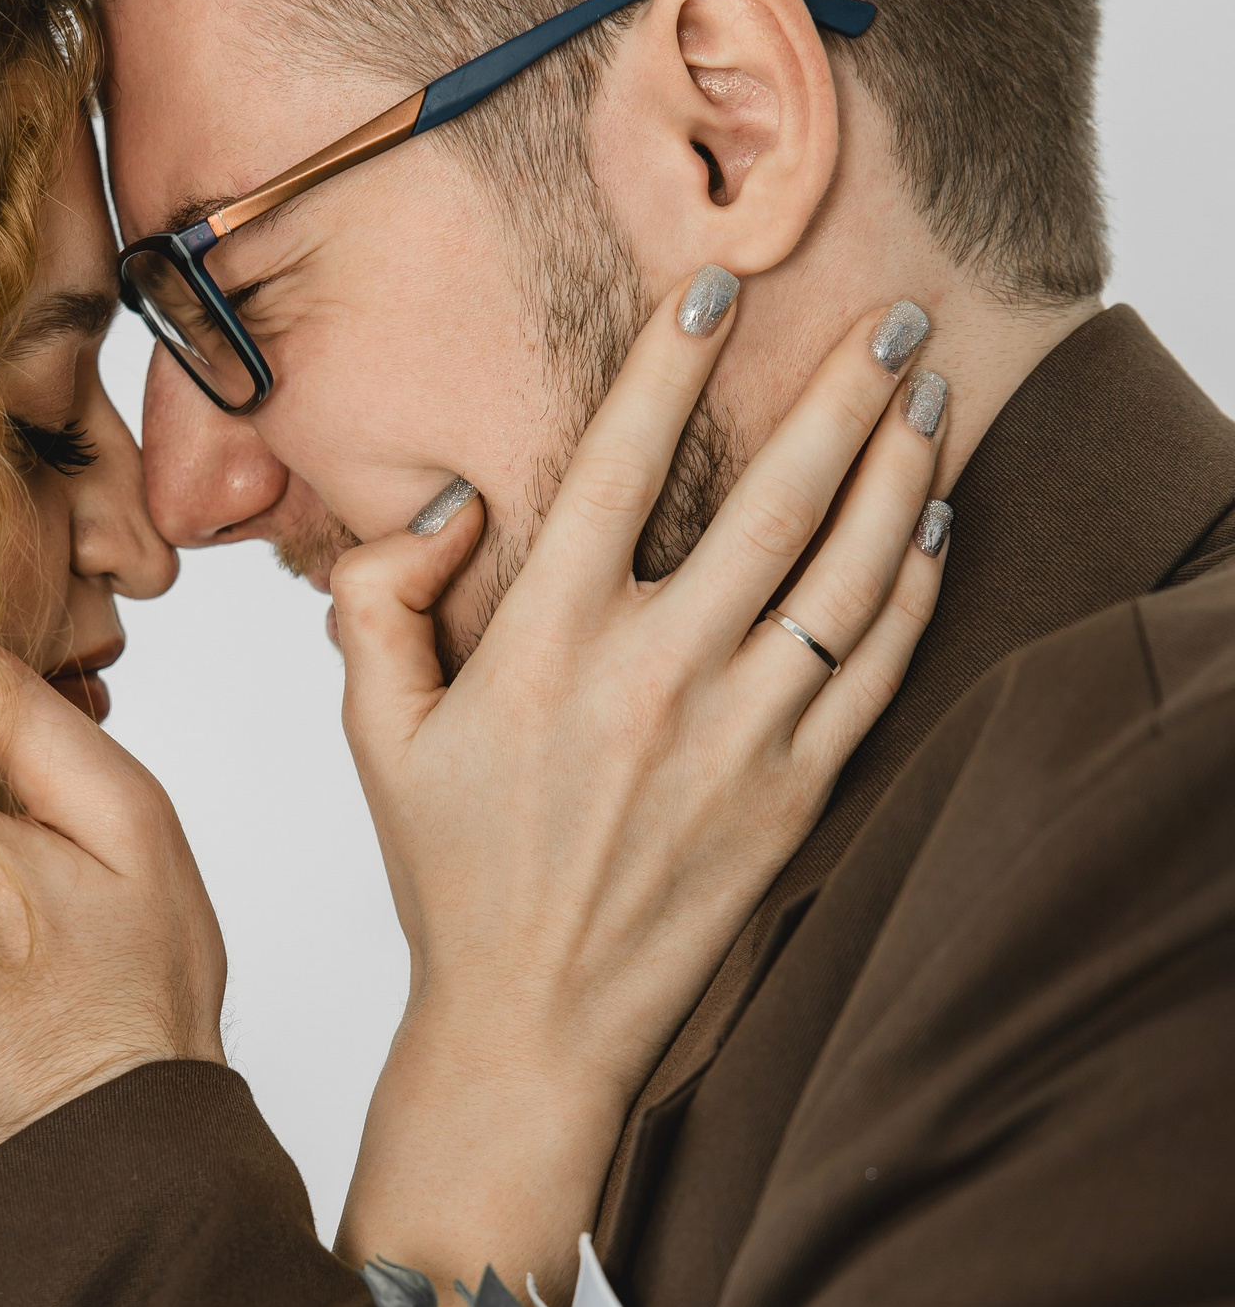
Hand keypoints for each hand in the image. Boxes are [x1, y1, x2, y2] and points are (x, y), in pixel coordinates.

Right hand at [331, 274, 949, 1306]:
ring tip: (929, 397)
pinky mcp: (794, 794)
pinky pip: (876, 667)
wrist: (535, 1021)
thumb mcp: (376, 731)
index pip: (621, 466)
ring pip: (848, 575)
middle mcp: (653, 681)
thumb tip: (452, 506)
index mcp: (545, 650)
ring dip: (900, 471)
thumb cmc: (456, 871)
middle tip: (897, 315)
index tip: (716, 285)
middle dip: (844, 391)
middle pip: (775, 501)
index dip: (673, 362)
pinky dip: (913, 589)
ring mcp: (738, 739)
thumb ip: (380, 598)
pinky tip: (930, 527)